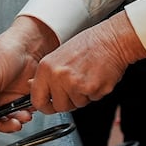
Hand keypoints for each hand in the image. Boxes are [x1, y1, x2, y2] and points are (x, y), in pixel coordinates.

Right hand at [0, 16, 57, 134]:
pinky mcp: (14, 100)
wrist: (30, 46)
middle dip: (1, 124)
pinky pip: (16, 114)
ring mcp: (0, 99)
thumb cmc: (6, 51)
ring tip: (23, 116)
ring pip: (3, 120)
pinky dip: (23, 114)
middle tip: (12, 123)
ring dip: (14, 121)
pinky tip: (27, 108)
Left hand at [31, 12, 145, 112]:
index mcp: (47, 67)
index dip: (45, 106)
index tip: (50, 106)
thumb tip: (33, 87)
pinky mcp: (91, 88)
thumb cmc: (89, 44)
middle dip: (69, 101)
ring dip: (84, 96)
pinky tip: (96, 77)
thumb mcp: (59, 55)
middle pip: (59, 106)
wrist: (112, 39)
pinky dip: (96, 93)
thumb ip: (47, 74)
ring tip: (88, 77)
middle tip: (76, 87)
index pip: (37, 99)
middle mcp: (58, 76)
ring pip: (77, 104)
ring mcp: (74, 83)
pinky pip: (91, 100)